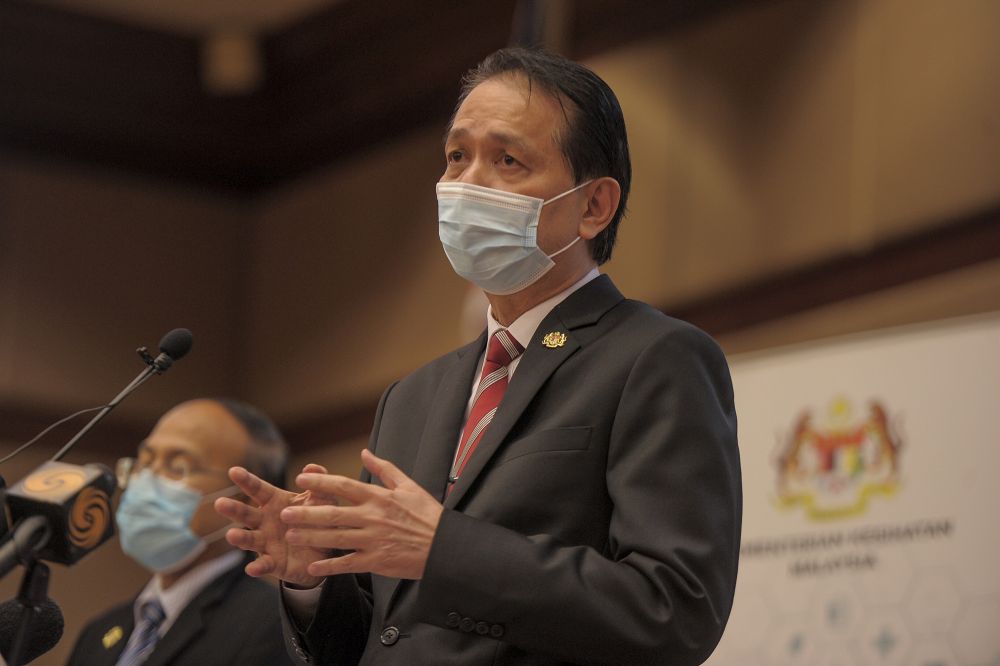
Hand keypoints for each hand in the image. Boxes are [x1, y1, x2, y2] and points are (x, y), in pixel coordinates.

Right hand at [215, 463, 333, 587]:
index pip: (258, 489)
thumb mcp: (322, 500)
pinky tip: (252, 569)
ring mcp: (266, 543)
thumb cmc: (318, 519)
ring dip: (240, 538)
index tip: (234, 471)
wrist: (325, 551)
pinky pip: (264, 565)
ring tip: (231, 535)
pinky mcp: (274, 563)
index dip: (247, 480)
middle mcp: (265, 522)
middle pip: (246, 514)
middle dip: (234, 509)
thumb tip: (310, 467)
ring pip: (249, 539)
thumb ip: (318, 484)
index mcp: (274, 502)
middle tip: (220, 503)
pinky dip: (258, 567)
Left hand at [281, 449, 443, 579]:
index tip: (301, 479)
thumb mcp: (408, 486)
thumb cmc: (428, 515)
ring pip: (336, 538)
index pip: (344, 486)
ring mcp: (373, 540)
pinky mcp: (376, 560)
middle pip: (333, 513)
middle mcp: (373, 517)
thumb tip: (364, 453)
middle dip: (306, 513)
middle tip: (284, 513)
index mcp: (379, 497)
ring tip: (290, 535)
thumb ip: (384, 469)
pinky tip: (312, 566)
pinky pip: (348, 563)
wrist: (444, 545)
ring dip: (311, 537)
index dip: (321, 483)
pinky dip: (329, 566)